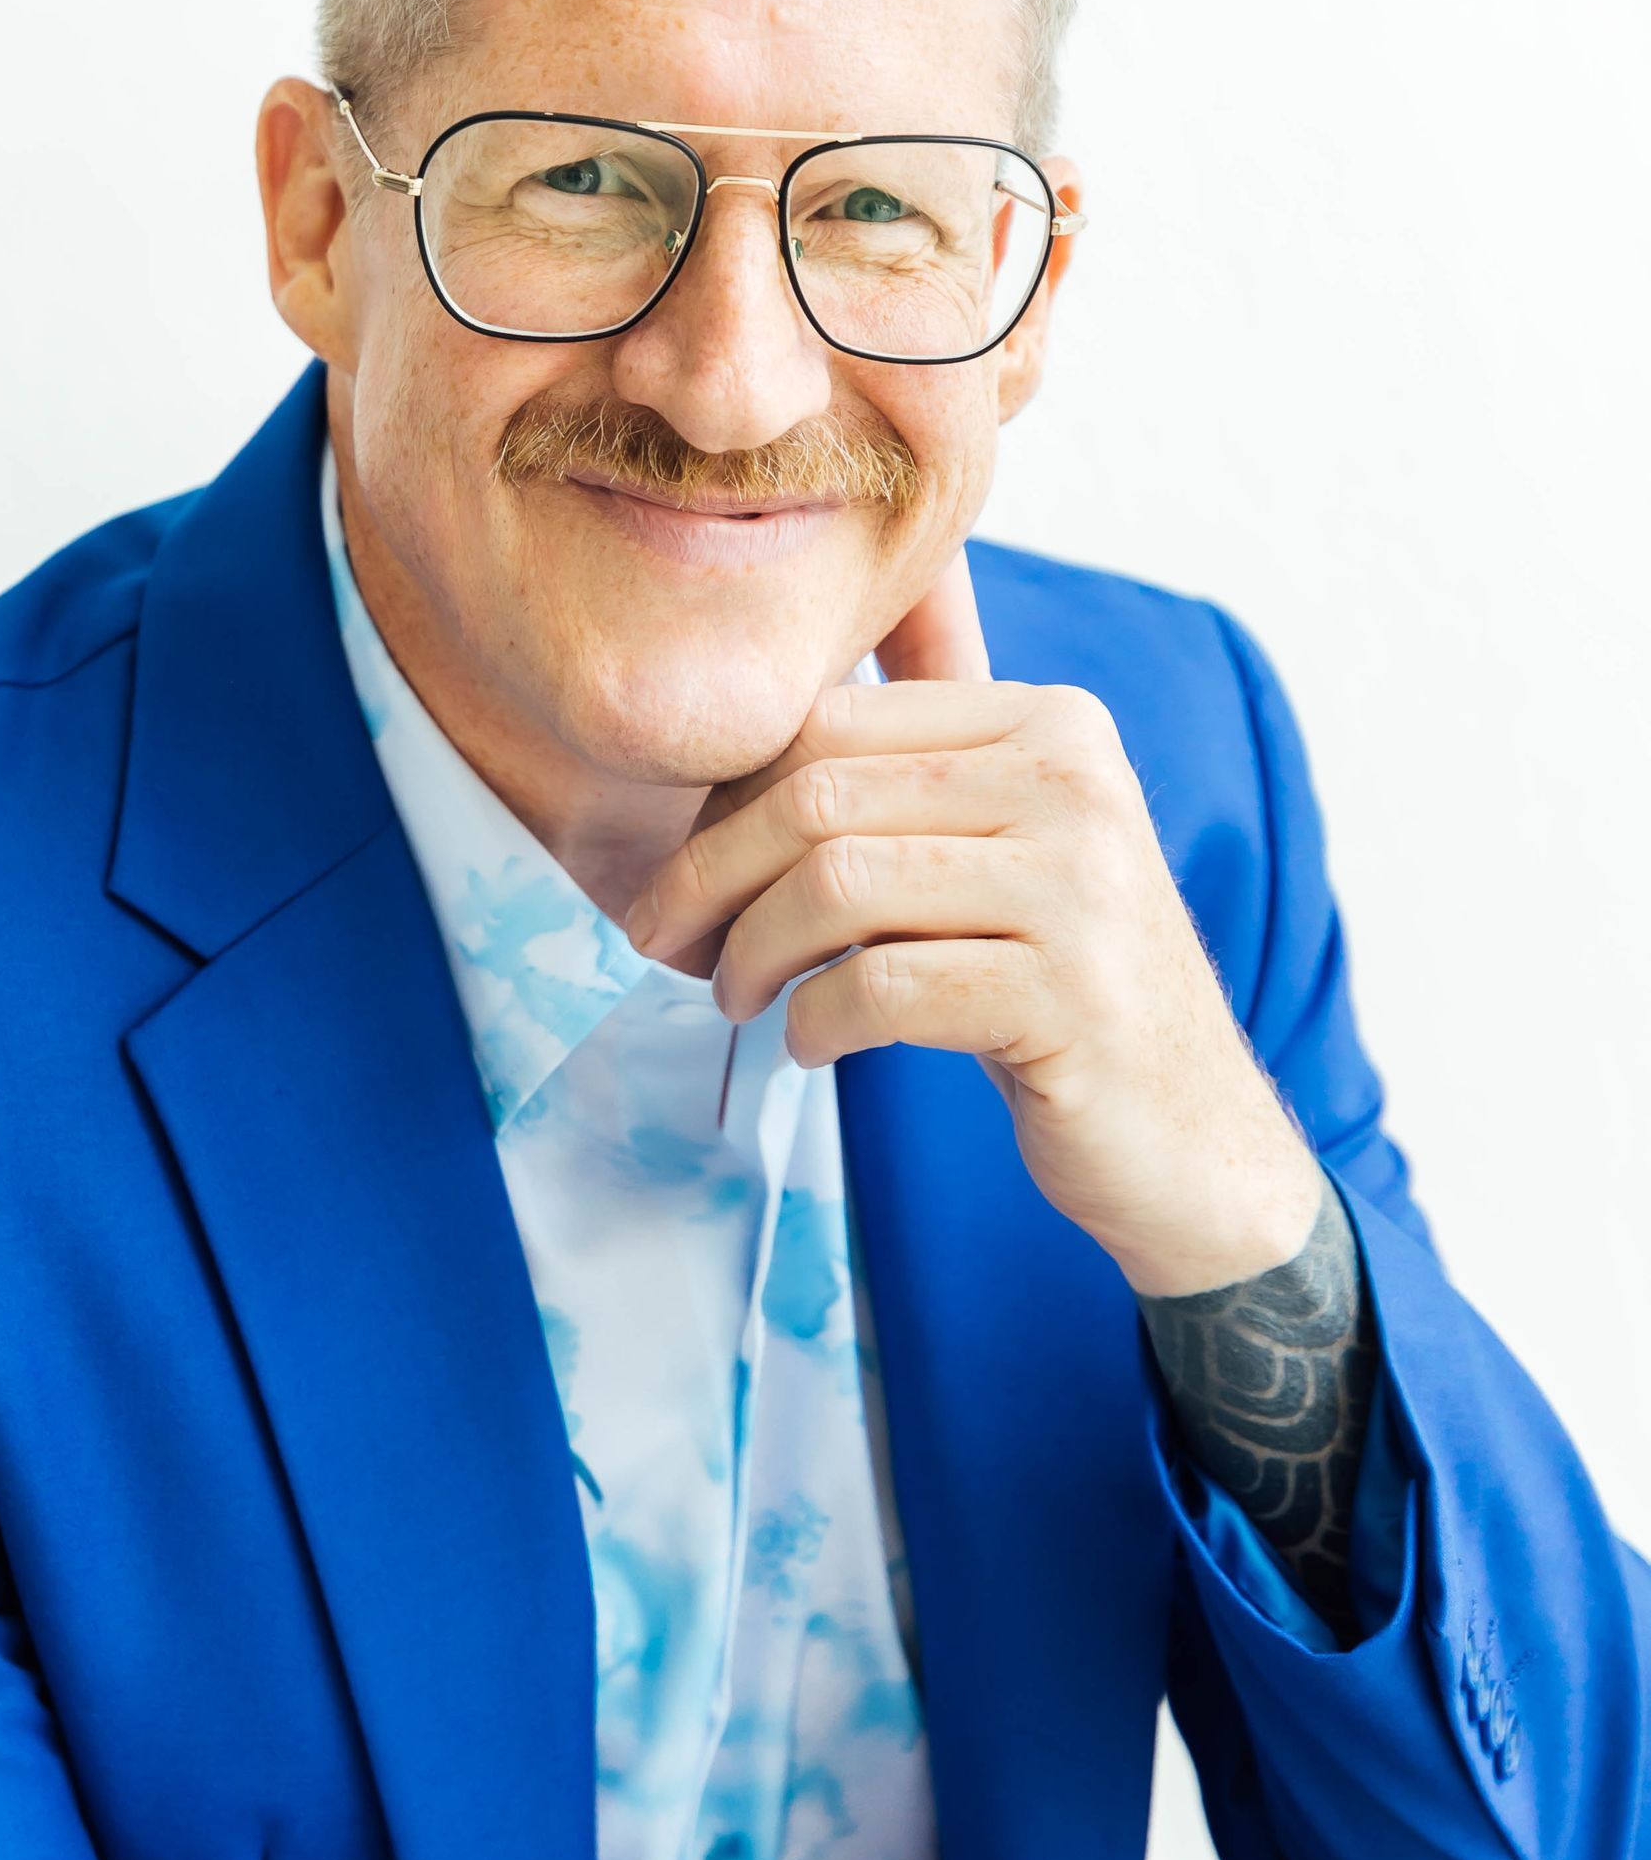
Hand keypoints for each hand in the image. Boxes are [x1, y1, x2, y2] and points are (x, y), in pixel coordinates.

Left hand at [625, 552, 1321, 1297]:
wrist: (1193, 1139)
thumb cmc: (1056, 991)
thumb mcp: (995, 860)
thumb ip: (896, 798)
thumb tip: (711, 789)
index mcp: (1051, 723)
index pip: (834, 719)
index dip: (731, 797)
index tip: (690, 869)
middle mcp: (1076, 783)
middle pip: (820, 796)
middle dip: (711, 874)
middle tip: (667, 939)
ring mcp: (1083, 889)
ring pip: (838, 884)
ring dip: (752, 951)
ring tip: (738, 996)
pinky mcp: (1070, 998)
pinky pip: (882, 988)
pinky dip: (815, 1019)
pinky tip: (809, 1042)